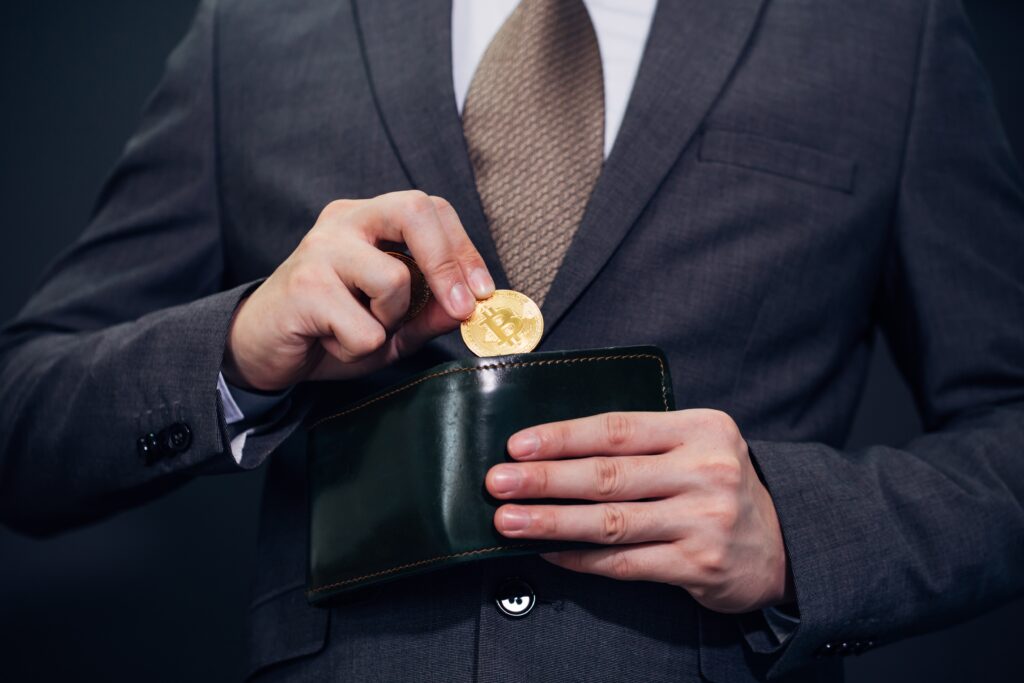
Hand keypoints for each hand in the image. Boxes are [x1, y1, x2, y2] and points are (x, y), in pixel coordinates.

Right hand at [223, 191, 493, 390]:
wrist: (261, 349)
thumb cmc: (331, 329)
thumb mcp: (394, 323)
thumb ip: (432, 310)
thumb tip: (475, 303)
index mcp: (369, 218)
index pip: (431, 209)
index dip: (464, 249)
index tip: (483, 292)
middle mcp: (344, 221)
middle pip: (414, 209)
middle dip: (448, 263)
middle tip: (461, 307)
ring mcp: (320, 249)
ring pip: (394, 280)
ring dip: (391, 322)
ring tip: (362, 329)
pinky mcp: (303, 287)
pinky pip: (364, 328)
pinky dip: (359, 349)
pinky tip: (333, 342)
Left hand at [484, 410, 792, 613]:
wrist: (781, 545)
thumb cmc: (718, 487)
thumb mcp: (696, 446)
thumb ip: (642, 443)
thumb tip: (554, 449)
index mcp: (701, 429)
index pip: (619, 428)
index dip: (563, 436)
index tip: (517, 444)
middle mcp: (707, 471)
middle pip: (609, 474)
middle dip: (545, 479)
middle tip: (497, 481)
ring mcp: (704, 520)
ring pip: (611, 521)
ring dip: (551, 521)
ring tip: (509, 520)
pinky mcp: (698, 565)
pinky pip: (624, 562)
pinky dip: (579, 558)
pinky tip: (547, 552)